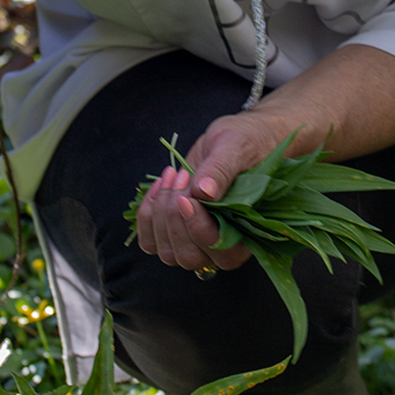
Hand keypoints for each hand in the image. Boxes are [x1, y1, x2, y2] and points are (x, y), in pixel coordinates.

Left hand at [132, 108, 297, 273]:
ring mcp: (196, 239)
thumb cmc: (247, 142)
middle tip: (182, 178)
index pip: (219, 250)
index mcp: (247, 233)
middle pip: (188, 256)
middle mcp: (222, 244)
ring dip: (160, 214)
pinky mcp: (176, 229)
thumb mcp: (235, 148)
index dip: (197, 227)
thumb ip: (221, 170)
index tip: (186, 197)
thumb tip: (204, 193)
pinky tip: (160, 185)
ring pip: (167, 252)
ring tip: (173, 176)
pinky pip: (151, 240)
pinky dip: (147, 215)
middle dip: (175, 218)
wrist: (237, 138)